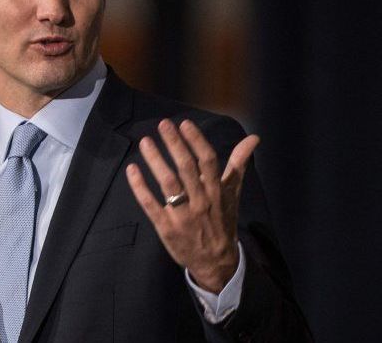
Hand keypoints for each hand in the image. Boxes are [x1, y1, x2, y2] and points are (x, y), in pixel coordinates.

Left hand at [125, 119, 259, 293]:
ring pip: (168, 184)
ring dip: (155, 161)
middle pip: (186, 168)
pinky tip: (132, 170)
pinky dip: (140, 187)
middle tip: (163, 124)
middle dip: (174, 144)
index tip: (184, 124)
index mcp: (216, 191)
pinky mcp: (166, 227)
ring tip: (145, 142)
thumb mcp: (232, 193)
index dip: (196, 141)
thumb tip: (253, 138)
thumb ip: (238, 164)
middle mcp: (201, 201)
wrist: (216, 261)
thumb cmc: (222, 220)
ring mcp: (183, 215)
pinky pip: (151, 205)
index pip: (208, 161)